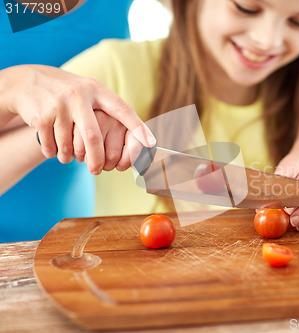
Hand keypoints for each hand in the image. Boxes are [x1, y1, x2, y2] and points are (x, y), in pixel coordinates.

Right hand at [0, 65, 154, 174]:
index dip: (137, 128)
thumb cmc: (69, 95)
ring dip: (71, 158)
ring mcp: (60, 105)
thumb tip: (133, 138)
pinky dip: (55, 154)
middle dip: (97, 159)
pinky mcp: (42, 116)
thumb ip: (109, 110)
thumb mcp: (90, 93)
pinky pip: (53, 147)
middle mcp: (80, 95)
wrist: (26, 81)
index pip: (123, 110)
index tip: (150, 144)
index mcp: (97, 90)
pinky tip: (55, 150)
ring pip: (70, 146)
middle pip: (93, 137)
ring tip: (69, 157)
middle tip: (97, 171)